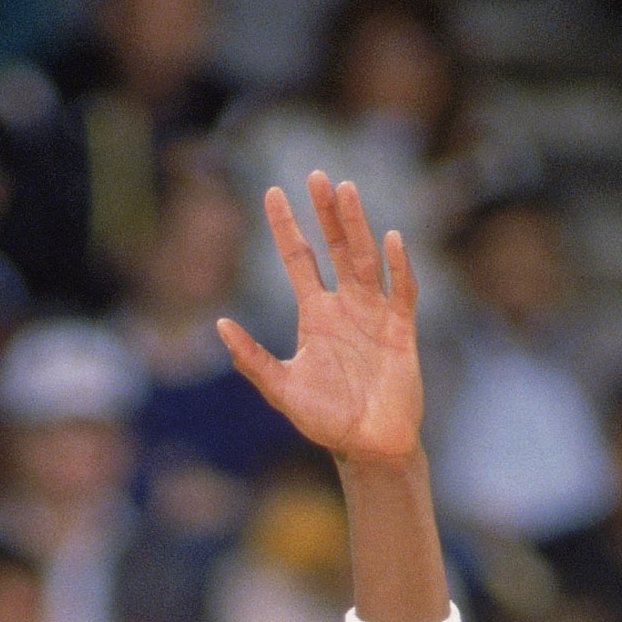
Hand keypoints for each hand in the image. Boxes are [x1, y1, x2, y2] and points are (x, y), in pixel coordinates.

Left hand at [217, 177, 424, 469]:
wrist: (368, 447)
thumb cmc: (325, 420)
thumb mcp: (282, 389)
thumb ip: (252, 359)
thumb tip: (220, 325)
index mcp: (315, 314)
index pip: (299, 258)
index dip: (286, 227)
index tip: (272, 192)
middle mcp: (345, 305)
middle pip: (335, 246)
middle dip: (325, 212)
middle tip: (315, 174)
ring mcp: (374, 313)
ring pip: (366, 258)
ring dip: (356, 225)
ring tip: (345, 190)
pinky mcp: (401, 329)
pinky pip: (401, 290)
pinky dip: (397, 266)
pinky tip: (390, 240)